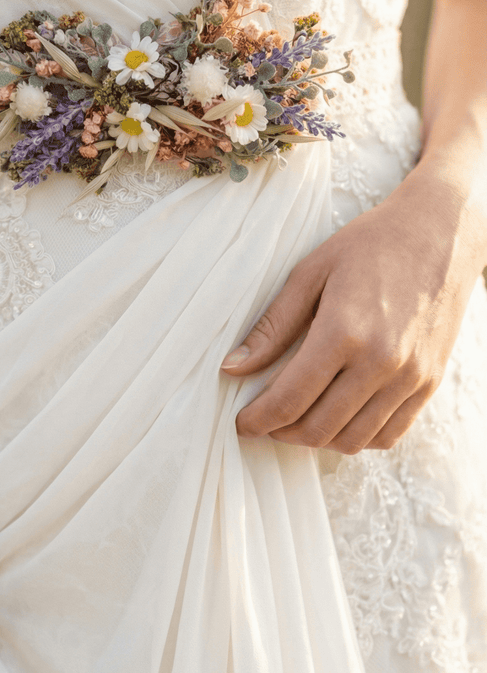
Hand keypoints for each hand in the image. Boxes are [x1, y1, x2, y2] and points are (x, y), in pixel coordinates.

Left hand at [221, 161, 485, 452]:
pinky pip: (390, 434)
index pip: (290, 399)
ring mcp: (410, 376)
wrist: (439, 232)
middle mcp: (381, 361)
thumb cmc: (369, 245)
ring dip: (318, 439)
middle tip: (265, 420)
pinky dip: (358, 438)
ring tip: (297, 419)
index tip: (242, 423)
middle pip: (319, 428)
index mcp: (343, 331)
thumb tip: (233, 368)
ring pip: (353, 440)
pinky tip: (338, 417)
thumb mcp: (310, 273)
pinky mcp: (430, 382)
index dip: (258, 420)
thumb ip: (272, 326)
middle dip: (282, 432)